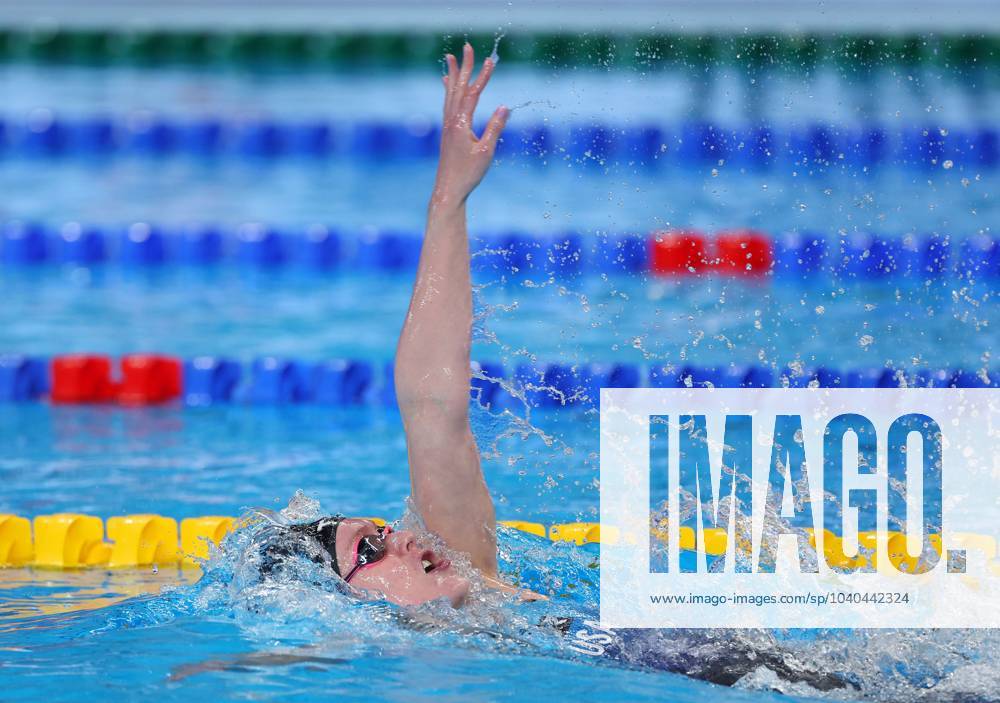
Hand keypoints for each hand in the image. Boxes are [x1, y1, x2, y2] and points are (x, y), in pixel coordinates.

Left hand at [433, 43, 508, 207]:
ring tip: (451, 58)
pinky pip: (447, 103)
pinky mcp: (447, 131)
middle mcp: (451, 121)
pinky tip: (446, 84)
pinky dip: (448, 90)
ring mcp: (447, 125)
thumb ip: (494, 128)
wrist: (449, 190)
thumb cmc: (468, 174)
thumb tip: (504, 107)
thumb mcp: (486, 152)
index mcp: (461, 124)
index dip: (482, 76)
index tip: (490, 60)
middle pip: (458, 88)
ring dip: (453, 74)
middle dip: (464, 67)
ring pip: (450, 94)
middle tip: (467, 47)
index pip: (473, 94)